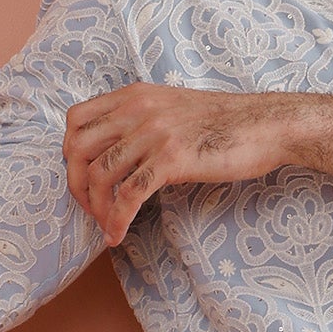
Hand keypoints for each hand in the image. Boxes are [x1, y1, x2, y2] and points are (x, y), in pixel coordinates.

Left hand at [62, 85, 289, 247]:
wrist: (263, 126)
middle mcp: (137, 110)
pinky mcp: (171, 160)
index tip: (81, 178)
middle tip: (89, 209)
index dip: (69, 153)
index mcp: (134, 96)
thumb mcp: (172, 108)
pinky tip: (118, 235)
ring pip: (101, 175)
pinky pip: (129, 195)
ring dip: (97, 209)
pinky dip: (117, 220)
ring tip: (106, 227)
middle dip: (76, 185)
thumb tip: (118, 152)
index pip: (76, 119)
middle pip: (79, 149)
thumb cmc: (224, 123)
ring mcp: (153, 134)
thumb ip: (141, 121)